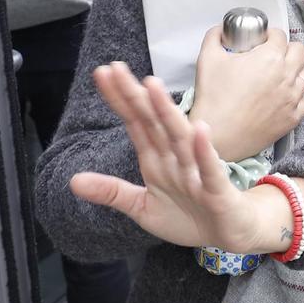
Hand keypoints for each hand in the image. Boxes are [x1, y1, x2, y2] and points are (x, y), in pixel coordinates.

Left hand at [69, 63, 303, 251]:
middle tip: (116, 68)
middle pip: (153, 122)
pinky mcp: (217, 190)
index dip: (119, 100)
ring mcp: (197, 171)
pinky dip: (203, 150)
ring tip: (152, 85)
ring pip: (179, 138)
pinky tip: (198, 128)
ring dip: (167, 112)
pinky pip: (210, 169)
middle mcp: (175, 159)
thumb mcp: (142, 208)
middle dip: (135, 96)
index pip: (135, 124)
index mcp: (156, 160)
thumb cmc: (190, 216)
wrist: (231, 234)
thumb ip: (112, 192)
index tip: (102, 74)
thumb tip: (72, 181)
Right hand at [188, 26, 303, 161]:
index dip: (270, 35)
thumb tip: (221, 30)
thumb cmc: (214, 99)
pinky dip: (300, 93)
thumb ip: (215, 36)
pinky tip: (287, 93)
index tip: (263, 40)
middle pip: (300, 51)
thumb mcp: (207, 58)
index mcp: (270, 57)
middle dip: (288, 48)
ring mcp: (293, 98)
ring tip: (281, 73)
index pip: (280, 36)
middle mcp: (287, 75)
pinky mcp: (294, 117)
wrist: (218, 136)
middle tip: (274, 54)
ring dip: (296, 69)